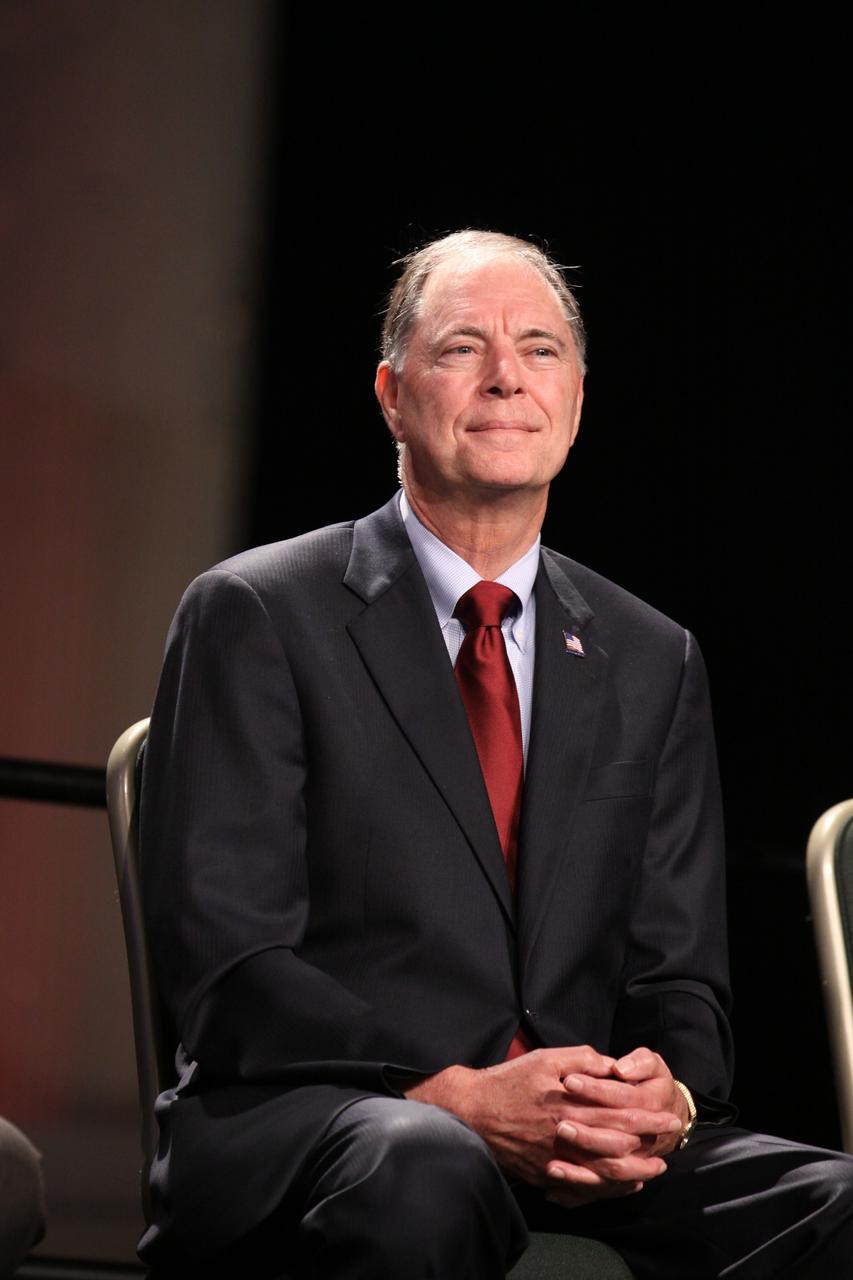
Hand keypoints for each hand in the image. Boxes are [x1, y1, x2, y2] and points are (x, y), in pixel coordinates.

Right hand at [404, 1046, 680, 1204]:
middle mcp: (565, 1133)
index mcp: (568, 1102)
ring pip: (603, 1170)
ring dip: (632, 1171)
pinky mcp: (544, 1173)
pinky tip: (621, 1185)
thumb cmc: (509, 1080)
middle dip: (647, 1143)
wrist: (473, 1110)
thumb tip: (612, 1065)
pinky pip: (582, 1186)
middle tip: (670, 1142)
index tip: (667, 1115)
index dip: (646, 1115)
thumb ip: (581, 1059)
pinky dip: (605, 1187)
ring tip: (653, 1170)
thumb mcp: (544, 1058)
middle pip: (616, 1143)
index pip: (618, 1111)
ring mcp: (555, 1157)